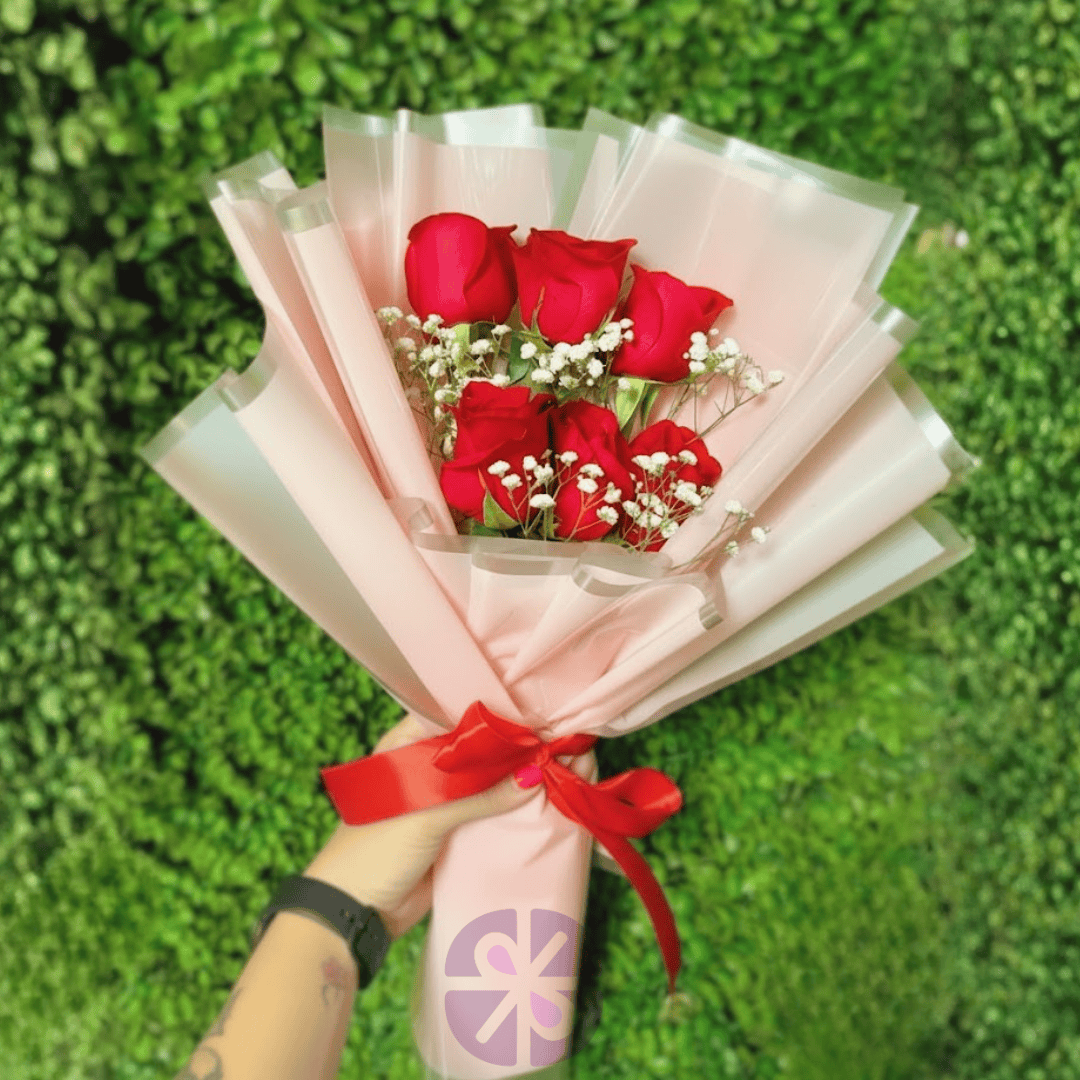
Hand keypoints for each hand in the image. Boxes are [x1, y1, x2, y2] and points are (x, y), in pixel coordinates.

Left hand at [304, 714, 594, 939]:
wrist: (356, 914)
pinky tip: (546, 799)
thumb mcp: (427, 814)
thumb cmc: (375, 849)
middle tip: (559, 737)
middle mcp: (427, 764)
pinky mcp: (456, 831)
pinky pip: (490, 812)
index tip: (535, 707)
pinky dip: (513, 808)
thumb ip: (480, 793)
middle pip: (478, 747)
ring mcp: (443, 799)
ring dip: (518, 777)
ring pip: (487, 779)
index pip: (456, 714)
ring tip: (562, 764)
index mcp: (407, 744)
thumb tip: (534, 774)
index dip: (494, 711)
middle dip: (514, 745)